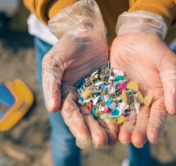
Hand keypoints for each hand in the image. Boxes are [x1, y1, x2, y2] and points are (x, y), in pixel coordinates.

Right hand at [42, 0, 117, 148]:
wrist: (86, 32)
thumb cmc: (67, 46)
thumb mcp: (53, 63)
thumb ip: (51, 85)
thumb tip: (52, 108)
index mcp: (65, 94)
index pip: (71, 114)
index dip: (77, 127)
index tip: (85, 138)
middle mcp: (81, 97)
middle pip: (87, 118)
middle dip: (94, 131)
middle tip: (103, 142)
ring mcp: (96, 93)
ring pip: (102, 113)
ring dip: (107, 127)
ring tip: (115, 138)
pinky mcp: (110, 87)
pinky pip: (115, 101)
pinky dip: (118, 112)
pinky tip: (124, 122)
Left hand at [110, 33, 175, 145]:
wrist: (134, 36)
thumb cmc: (154, 48)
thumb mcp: (168, 63)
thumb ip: (172, 85)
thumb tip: (174, 111)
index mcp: (159, 96)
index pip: (158, 115)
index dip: (156, 126)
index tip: (152, 137)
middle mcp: (143, 100)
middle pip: (141, 120)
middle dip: (139, 131)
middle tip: (134, 141)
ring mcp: (127, 97)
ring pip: (126, 116)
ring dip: (124, 128)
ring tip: (121, 138)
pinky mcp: (113, 91)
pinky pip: (110, 105)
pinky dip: (109, 116)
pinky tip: (106, 125)